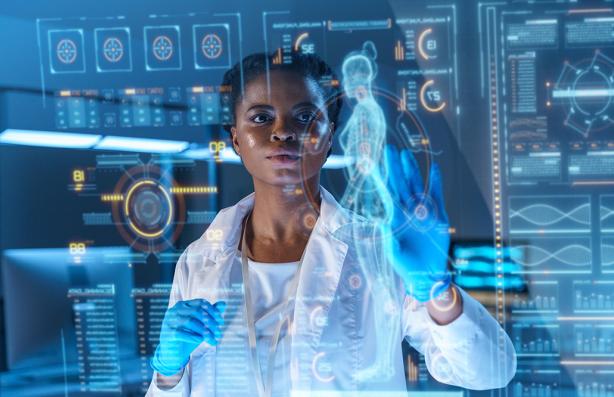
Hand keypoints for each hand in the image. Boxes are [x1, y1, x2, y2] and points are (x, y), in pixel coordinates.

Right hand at [151, 299, 225, 375]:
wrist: (173, 352)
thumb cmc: (188, 335)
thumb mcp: (201, 324)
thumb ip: (210, 313)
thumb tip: (224, 303)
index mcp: (183, 305)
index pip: (201, 303)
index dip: (213, 311)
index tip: (221, 322)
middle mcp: (174, 310)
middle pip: (196, 312)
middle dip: (210, 323)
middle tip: (219, 333)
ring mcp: (169, 321)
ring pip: (190, 321)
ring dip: (204, 331)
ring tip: (213, 339)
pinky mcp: (167, 333)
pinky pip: (180, 333)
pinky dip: (192, 336)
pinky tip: (200, 340)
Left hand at [383, 144, 450, 301]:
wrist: (427, 275)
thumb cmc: (405, 265)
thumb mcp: (393, 252)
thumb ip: (389, 238)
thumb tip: (384, 223)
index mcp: (394, 218)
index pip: (386, 194)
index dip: (380, 179)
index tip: (372, 165)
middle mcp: (407, 211)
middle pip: (400, 184)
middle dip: (394, 168)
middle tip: (388, 149)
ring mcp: (423, 212)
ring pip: (416, 185)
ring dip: (412, 170)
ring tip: (405, 154)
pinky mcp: (439, 216)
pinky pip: (437, 195)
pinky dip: (436, 182)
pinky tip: (435, 168)